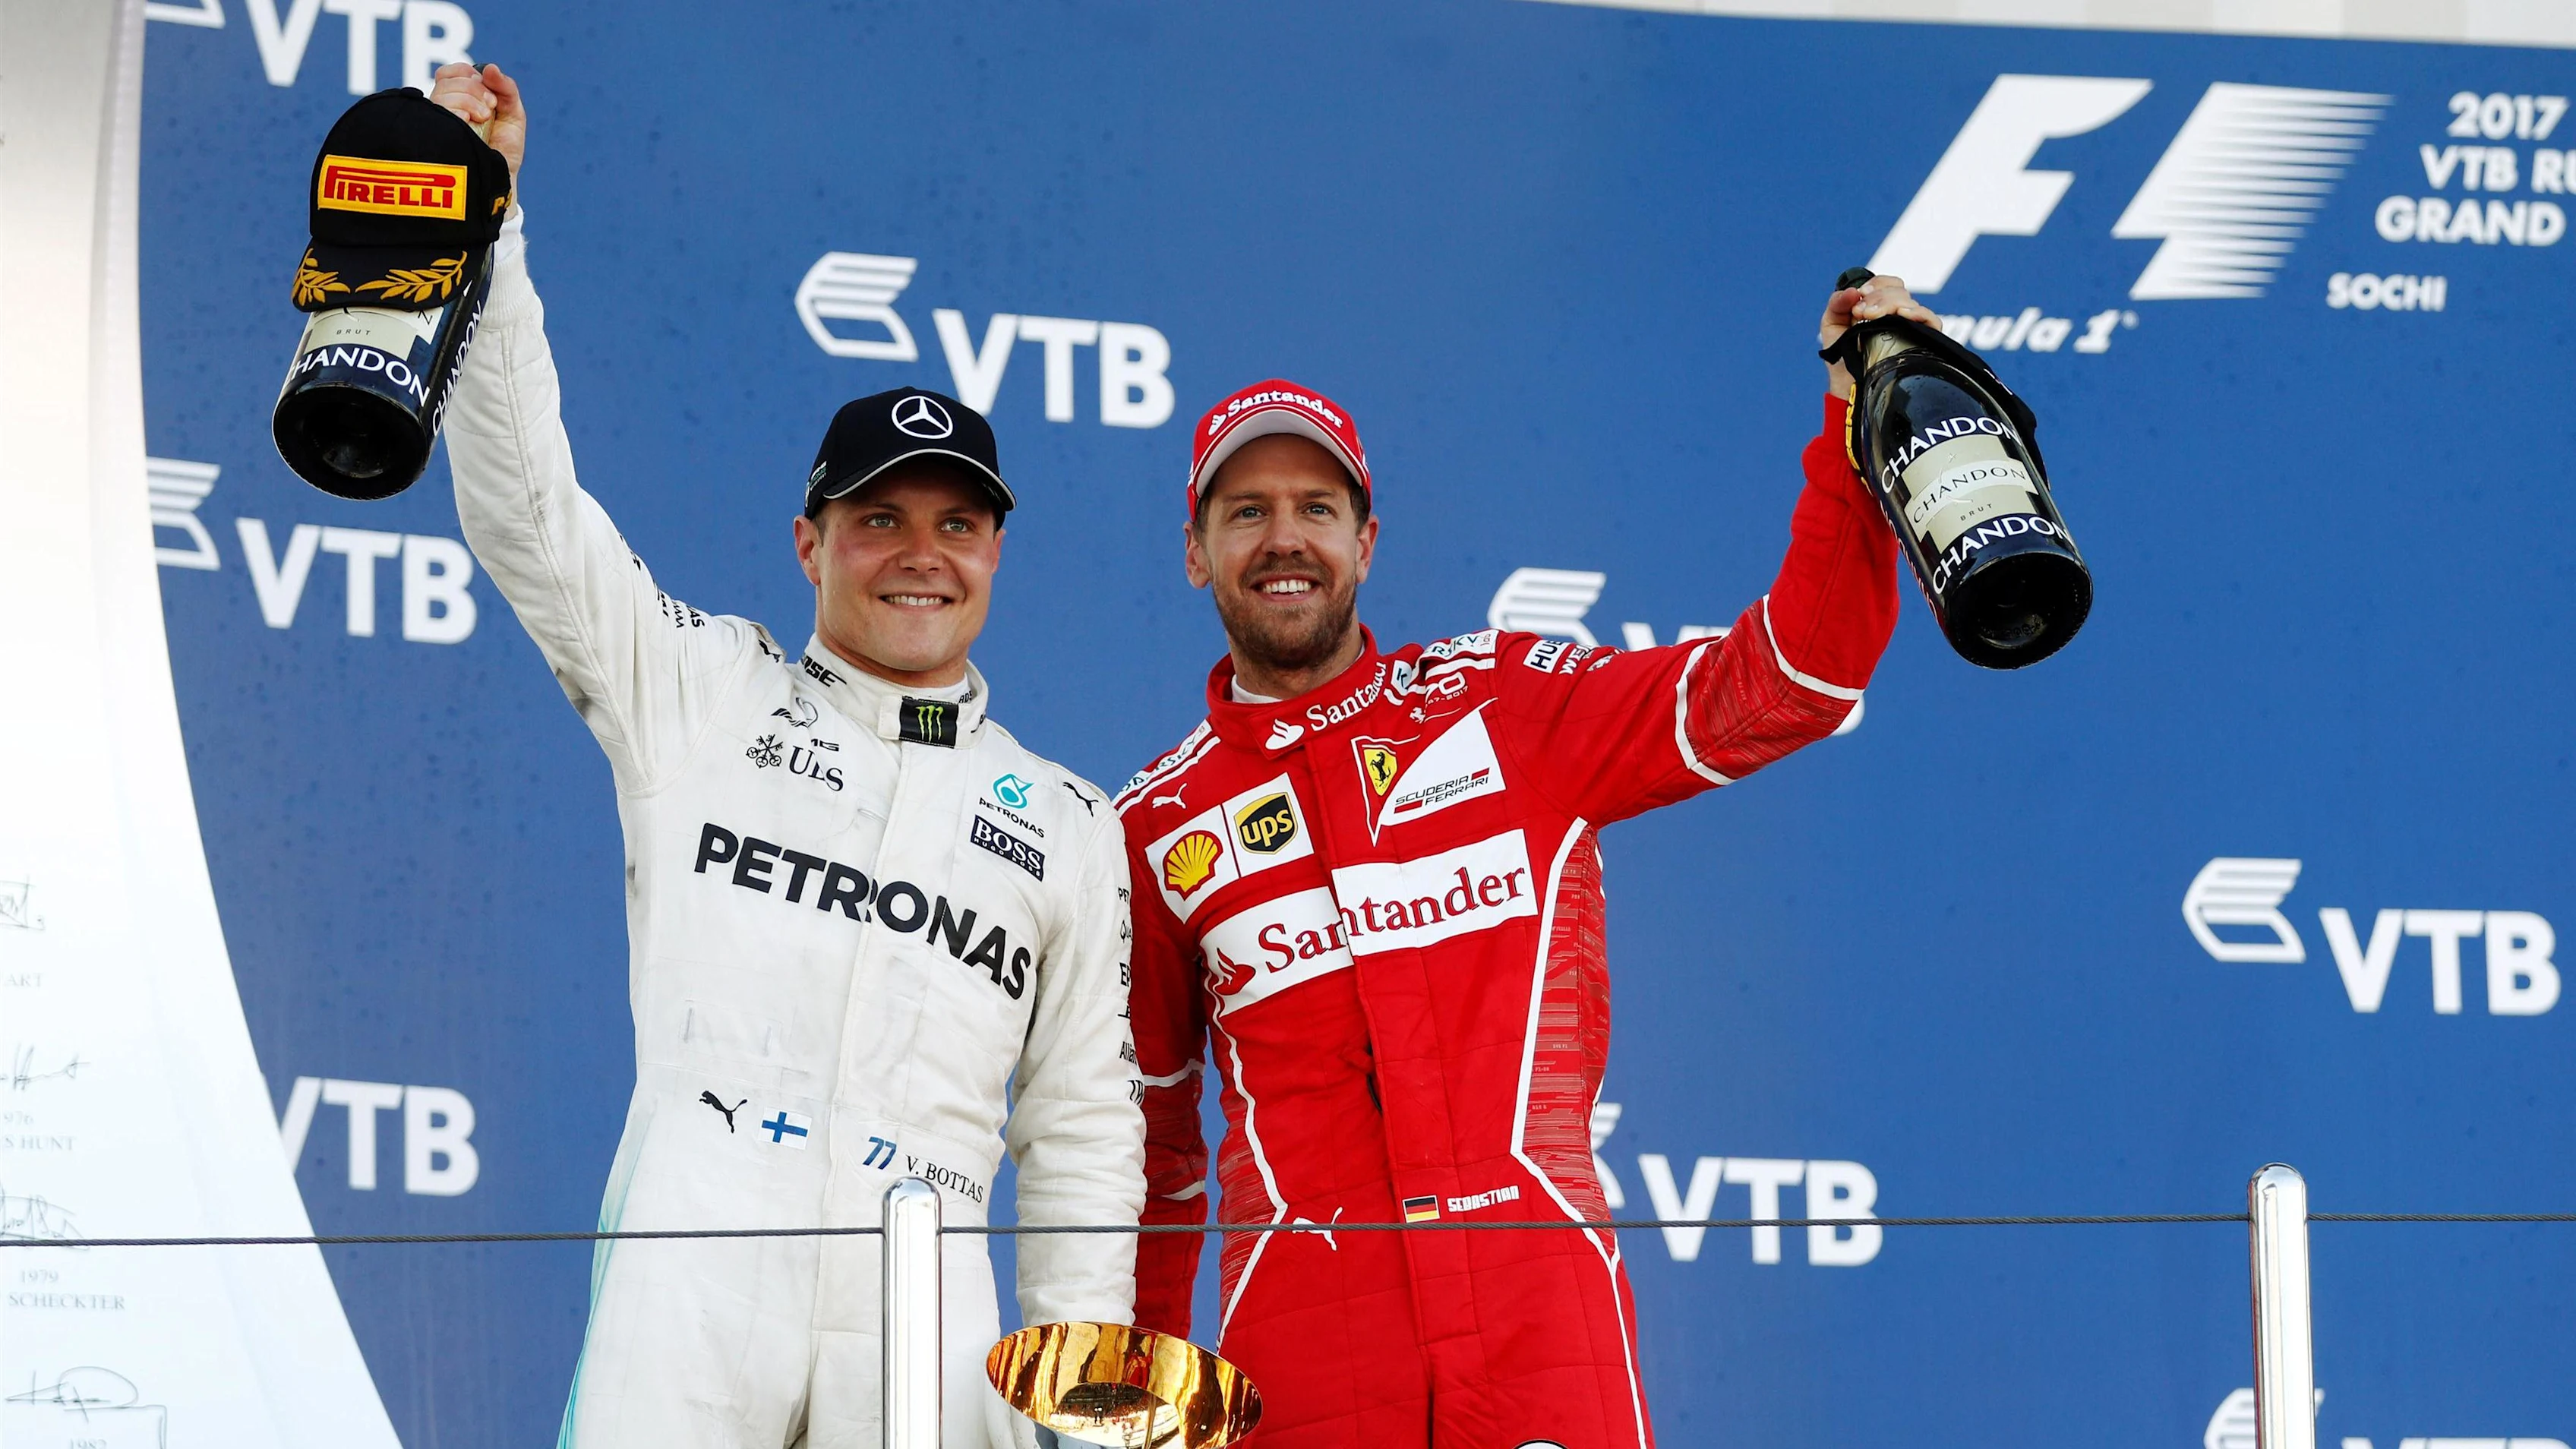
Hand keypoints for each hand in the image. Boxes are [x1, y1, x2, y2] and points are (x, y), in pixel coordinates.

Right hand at [428, 62, 525, 183]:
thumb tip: (489, 67)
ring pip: (443, 92)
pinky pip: (440, 110)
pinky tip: (469, 123)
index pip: (450, 72)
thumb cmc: (505, 149)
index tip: (488, 92)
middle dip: (475, 88)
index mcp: (459, 99)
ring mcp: (437, 120)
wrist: (501, 178)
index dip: (468, 74)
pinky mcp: (435, 133)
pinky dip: (460, 111)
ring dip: (470, 101)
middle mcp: (443, 108)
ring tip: (483, 119)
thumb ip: (506, 88)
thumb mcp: (513, 113)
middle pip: (448, 80)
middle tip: (489, 109)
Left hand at [1819, 274, 1937, 400]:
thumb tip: (1853, 291)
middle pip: (1899, 290)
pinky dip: (1918, 314)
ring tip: (1870, 317)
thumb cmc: (1842, 358)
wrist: (1848, 387)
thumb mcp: (1832, 325)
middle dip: (1878, 297)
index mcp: (1880, 306)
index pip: (1888, 283)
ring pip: (1910, 303)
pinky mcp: (1923, 342)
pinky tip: (1903, 315)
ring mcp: (1911, 327)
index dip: (1875, 285)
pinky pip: (1931, 320)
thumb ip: (1837, 303)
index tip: (1859, 297)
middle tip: (1860, 313)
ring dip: (1890, 304)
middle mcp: (1898, 314)